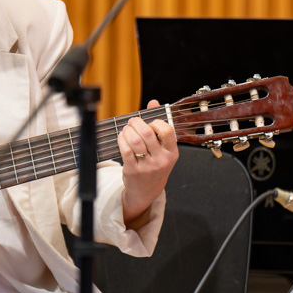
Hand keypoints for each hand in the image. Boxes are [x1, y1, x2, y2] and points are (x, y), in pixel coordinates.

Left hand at [118, 99, 177, 227]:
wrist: (147, 191)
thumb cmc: (154, 165)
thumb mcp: (162, 149)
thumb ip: (158, 125)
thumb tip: (153, 101)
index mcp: (172, 153)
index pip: (167, 130)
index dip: (155, 122)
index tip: (149, 124)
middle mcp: (161, 160)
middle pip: (147, 133)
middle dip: (136, 123)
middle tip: (132, 122)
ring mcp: (147, 166)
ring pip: (135, 141)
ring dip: (127, 131)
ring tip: (126, 130)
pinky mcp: (133, 170)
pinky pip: (125, 150)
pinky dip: (121, 140)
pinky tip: (121, 138)